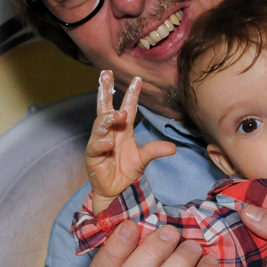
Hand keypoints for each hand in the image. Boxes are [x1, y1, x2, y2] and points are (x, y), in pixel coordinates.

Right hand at [85, 71, 176, 213]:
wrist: (117, 191)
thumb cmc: (127, 171)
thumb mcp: (143, 159)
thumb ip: (155, 150)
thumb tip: (173, 147)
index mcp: (123, 130)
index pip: (127, 107)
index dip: (132, 94)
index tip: (138, 79)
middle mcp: (110, 132)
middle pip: (106, 108)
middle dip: (105, 91)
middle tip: (106, 75)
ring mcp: (100, 142)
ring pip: (100, 125)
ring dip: (109, 119)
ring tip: (119, 115)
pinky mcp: (93, 156)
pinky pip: (96, 146)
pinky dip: (102, 143)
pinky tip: (109, 142)